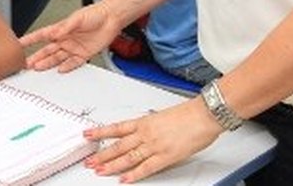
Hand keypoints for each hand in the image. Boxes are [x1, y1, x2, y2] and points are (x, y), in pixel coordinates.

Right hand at [19, 3, 118, 72]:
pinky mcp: (84, 54)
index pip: (41, 35)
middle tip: (26, 63)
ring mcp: (74, 48)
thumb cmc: (95, 13)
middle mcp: (65, 39)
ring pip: (57, 58)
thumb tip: (56, 33)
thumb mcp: (78, 18)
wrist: (111, 18)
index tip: (19, 44)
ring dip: (47, 64)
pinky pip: (73, 63)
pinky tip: (59, 70)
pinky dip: (66, 67)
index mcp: (61, 29)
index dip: (29, 40)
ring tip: (37, 68)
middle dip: (36, 57)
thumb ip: (66, 27)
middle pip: (47, 50)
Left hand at [84, 98, 221, 182]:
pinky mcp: (165, 156)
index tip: (88, 135)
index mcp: (144, 122)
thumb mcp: (163, 116)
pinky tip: (125, 180)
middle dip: (102, 154)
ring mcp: (154, 145)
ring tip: (100, 170)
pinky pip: (146, 168)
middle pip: (118, 145)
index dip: (100, 132)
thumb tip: (144, 131)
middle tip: (90, 161)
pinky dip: (134, 175)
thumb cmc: (188, 114)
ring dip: (112, 165)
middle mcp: (145, 133)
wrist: (204, 115)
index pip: (116, 128)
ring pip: (127, 157)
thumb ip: (151, 126)